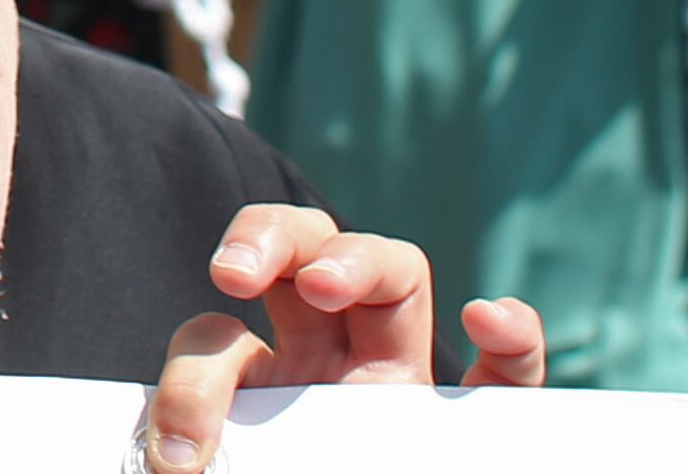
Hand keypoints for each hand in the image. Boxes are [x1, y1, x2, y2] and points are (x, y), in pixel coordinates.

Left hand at [144, 205, 544, 471]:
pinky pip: (511, 374)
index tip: (177, 427)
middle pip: (305, 251)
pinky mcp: (472, 429)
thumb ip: (206, 468)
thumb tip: (175, 471)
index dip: (197, 360)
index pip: (223, 339)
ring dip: (355, 258)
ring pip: (396, 273)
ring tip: (324, 287)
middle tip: (234, 275)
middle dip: (266, 237)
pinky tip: (490, 319)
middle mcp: (332, 371)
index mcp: (264, 391)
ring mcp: (405, 388)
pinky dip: (511, 338)